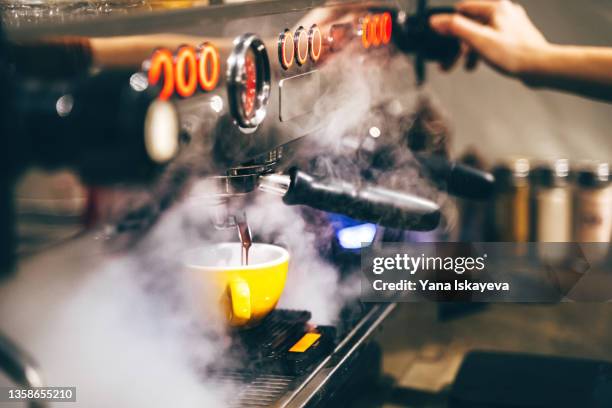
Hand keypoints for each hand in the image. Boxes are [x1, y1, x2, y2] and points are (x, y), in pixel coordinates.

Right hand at [430, 0, 549, 77]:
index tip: (443, 39)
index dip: (451, 25)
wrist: (541, 67)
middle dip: (459, 43)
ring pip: (482, 33)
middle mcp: (504, 11)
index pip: (463, 8)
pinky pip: (492, 40)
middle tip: (449, 60)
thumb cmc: (515, 54)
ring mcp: (511, 23)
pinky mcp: (515, 36)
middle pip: (472, 23)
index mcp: (496, 7)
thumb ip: (456, 28)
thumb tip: (436, 21)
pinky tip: (481, 63)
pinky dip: (483, 52)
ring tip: (467, 66)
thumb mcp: (479, 40)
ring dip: (471, 50)